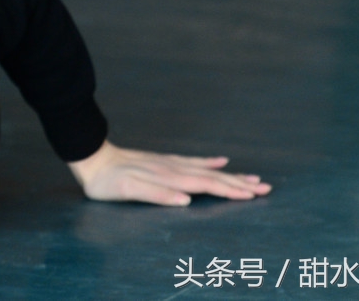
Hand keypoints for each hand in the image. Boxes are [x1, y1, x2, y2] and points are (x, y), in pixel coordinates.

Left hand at [67, 140, 271, 205]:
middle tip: (266, 188)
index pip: (206, 186)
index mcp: (169, 179)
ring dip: (231, 174)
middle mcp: (174, 169)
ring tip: (253, 177)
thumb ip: (157, 195)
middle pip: (213, 177)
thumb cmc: (107, 182)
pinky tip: (222, 160)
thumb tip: (185, 201)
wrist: (92, 158)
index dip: (230, 191)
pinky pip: (192, 161)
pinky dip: (210, 162)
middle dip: (240, 184)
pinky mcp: (163, 161)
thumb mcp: (127, 191)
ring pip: (208, 169)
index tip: (253, 195)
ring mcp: (170, 164)